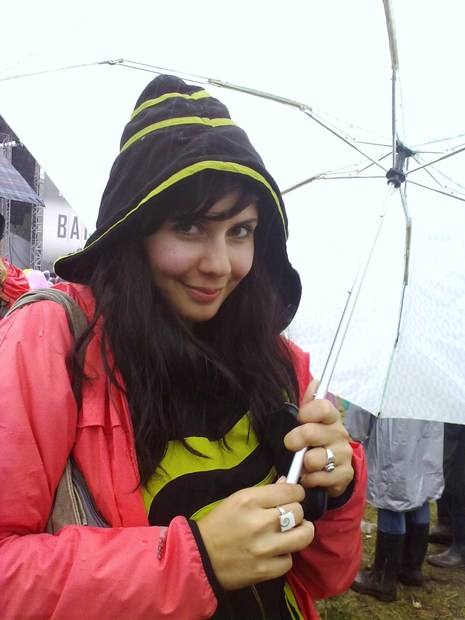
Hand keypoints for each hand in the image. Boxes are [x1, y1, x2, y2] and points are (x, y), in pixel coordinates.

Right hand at [197, 483, 313, 589]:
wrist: (201, 557)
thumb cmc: (219, 524)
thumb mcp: (237, 500)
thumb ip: (265, 493)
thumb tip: (288, 483)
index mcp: (250, 500)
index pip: (291, 491)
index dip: (297, 492)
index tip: (294, 496)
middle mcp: (260, 522)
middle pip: (299, 512)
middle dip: (297, 512)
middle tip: (289, 516)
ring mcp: (264, 548)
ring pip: (303, 536)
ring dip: (300, 532)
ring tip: (293, 532)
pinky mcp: (266, 570)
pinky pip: (290, 560)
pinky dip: (285, 555)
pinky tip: (275, 552)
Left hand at [284, 379, 353, 498]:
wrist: (335, 470)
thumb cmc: (318, 440)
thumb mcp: (312, 421)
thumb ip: (310, 403)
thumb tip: (315, 382)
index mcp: (331, 417)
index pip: (322, 407)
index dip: (307, 412)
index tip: (300, 419)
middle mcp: (340, 434)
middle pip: (310, 433)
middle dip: (294, 440)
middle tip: (292, 445)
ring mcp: (344, 455)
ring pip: (314, 459)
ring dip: (303, 464)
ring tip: (304, 464)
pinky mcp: (344, 475)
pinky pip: (319, 478)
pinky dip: (309, 479)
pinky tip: (311, 476)